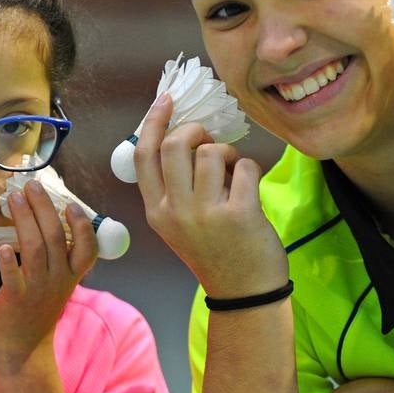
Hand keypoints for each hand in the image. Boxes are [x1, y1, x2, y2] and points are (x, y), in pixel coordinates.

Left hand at [0, 180, 97, 354]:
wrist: (21, 350)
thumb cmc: (34, 312)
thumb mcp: (53, 286)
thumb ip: (51, 260)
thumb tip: (40, 225)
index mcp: (69, 276)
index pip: (87, 248)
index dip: (81, 225)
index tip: (72, 204)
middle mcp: (57, 280)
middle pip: (55, 237)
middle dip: (44, 207)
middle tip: (32, 184)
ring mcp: (37, 289)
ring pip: (35, 248)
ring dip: (25, 219)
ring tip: (14, 197)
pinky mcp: (15, 299)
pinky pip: (13, 277)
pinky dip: (9, 261)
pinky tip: (4, 246)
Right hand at [133, 94, 287, 297]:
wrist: (243, 292)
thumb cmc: (214, 250)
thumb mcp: (179, 224)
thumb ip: (175, 185)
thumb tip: (185, 133)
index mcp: (156, 211)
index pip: (143, 155)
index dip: (153, 121)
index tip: (167, 100)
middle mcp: (175, 211)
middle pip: (174, 145)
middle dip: (196, 131)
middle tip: (209, 141)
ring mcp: (206, 214)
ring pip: (211, 151)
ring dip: (227, 153)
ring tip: (232, 172)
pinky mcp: (239, 214)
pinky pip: (244, 166)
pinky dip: (250, 169)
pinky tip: (249, 187)